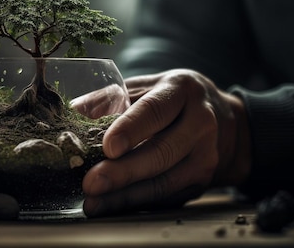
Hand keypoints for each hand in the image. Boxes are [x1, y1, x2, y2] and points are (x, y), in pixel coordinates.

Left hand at [80, 69, 250, 216]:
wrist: (221, 121)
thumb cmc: (170, 100)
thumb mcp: (145, 87)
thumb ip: (109, 99)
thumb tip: (71, 113)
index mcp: (180, 91)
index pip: (155, 110)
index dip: (131, 129)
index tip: (108, 146)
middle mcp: (200, 123)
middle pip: (161, 152)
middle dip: (123, 171)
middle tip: (91, 182)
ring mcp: (204, 157)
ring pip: (163, 182)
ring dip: (125, 196)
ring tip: (94, 201)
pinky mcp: (199, 183)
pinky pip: (165, 197)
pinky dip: (135, 203)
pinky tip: (110, 206)